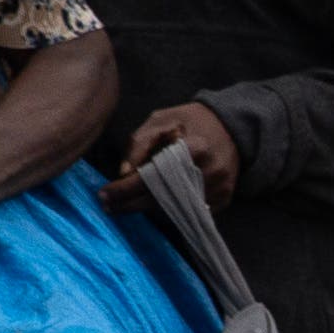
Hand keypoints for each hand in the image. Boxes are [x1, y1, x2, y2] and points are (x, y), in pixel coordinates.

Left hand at [110, 103, 239, 211]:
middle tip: (108, 206)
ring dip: (148, 208)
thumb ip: (140, 144)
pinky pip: (190, 212)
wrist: (230, 128)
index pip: (152, 177)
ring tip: (128, 203)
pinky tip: (158, 201)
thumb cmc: (189, 122)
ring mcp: (219, 189)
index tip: (103, 194)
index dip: (124, 188)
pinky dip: (171, 209)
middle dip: (130, 204)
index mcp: (194, 149)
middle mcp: (209, 173)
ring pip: (175, 209)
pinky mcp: (224, 199)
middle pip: (162, 199)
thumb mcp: (160, 121)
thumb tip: (123, 174)